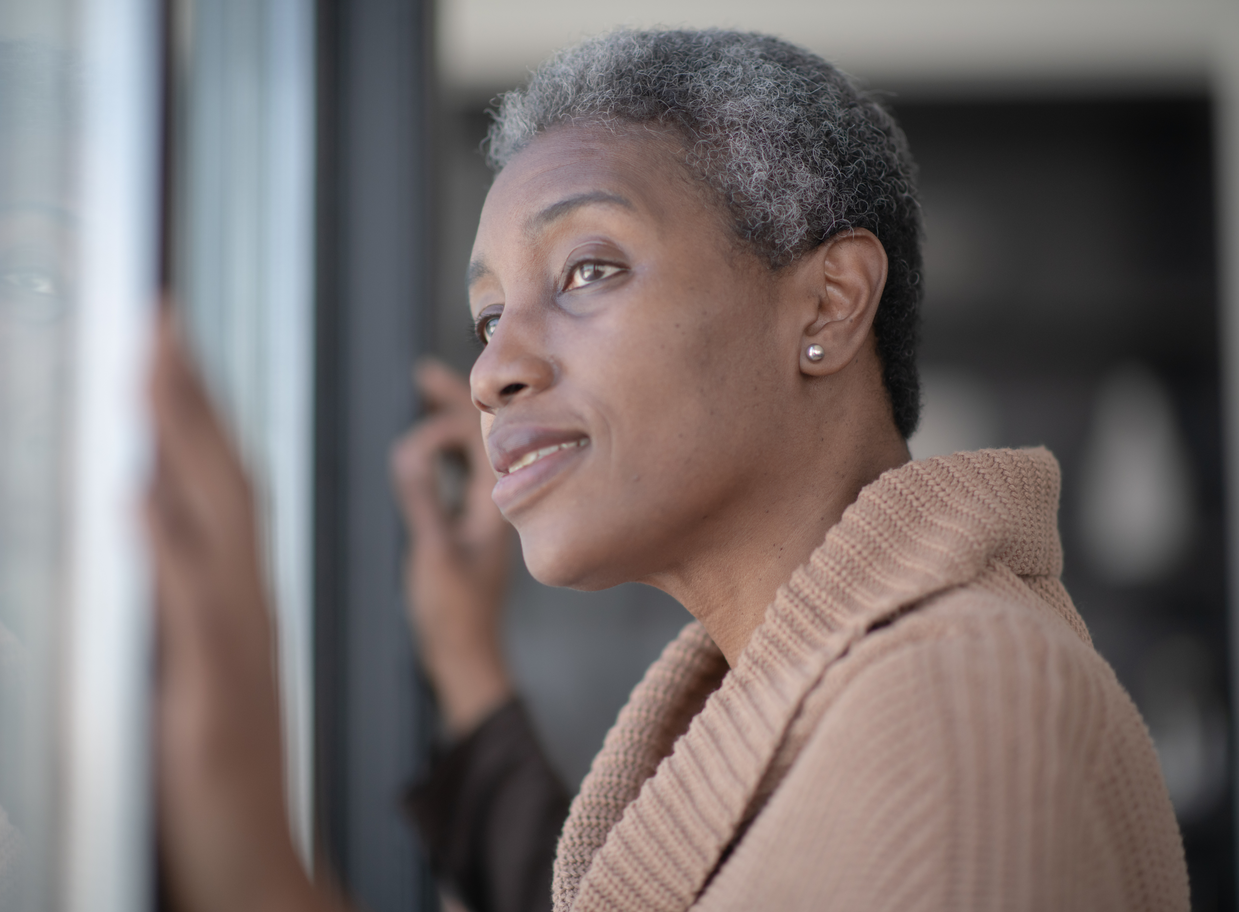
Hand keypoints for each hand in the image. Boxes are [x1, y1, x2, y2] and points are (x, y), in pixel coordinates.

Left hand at [147, 312, 327, 911]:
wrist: (253, 859)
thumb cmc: (219, 772)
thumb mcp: (201, 667)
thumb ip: (180, 591)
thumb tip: (148, 509)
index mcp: (239, 597)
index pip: (221, 484)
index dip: (195, 411)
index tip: (169, 345)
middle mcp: (242, 605)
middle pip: (222, 481)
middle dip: (187, 396)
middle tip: (163, 319)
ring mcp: (231, 643)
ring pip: (213, 523)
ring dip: (182, 444)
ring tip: (153, 370)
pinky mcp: (211, 690)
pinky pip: (191, 606)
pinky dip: (168, 546)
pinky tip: (141, 495)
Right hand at [391, 360, 514, 736]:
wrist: (466, 655)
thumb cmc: (453, 613)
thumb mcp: (433, 552)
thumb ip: (423, 499)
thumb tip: (409, 450)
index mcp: (497, 503)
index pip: (479, 437)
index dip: (448, 414)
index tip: (416, 406)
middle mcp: (496, 502)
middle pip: (480, 436)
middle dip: (450, 402)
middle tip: (421, 373)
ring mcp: (484, 514)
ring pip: (471, 454)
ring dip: (447, 423)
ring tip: (422, 396)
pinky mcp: (470, 528)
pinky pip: (461, 476)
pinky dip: (443, 453)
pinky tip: (427, 450)